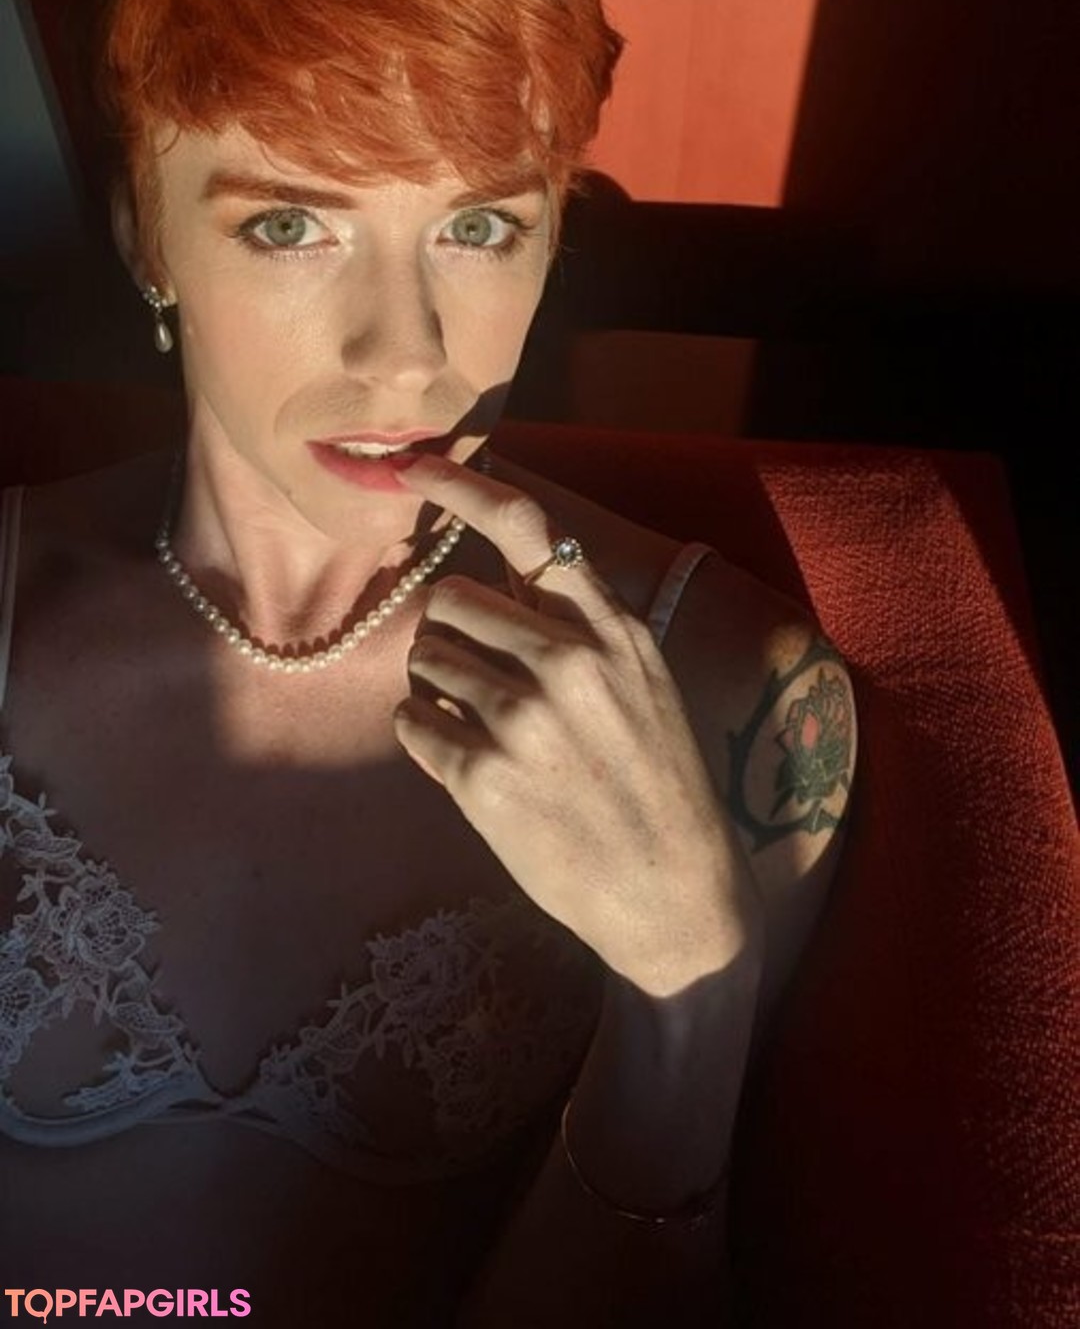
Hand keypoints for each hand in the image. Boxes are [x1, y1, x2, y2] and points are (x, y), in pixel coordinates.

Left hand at [391, 454, 762, 995]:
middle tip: (481, 678)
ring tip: (485, 730)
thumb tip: (486, 584)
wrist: (677, 896)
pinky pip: (411, 724)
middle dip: (451, 633)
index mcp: (613, 631)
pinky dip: (426, 738)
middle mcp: (569, 662)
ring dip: (437, 688)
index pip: (530, 527)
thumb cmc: (655, 785)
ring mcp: (523, 719)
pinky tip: (471, 766)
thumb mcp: (643, 684)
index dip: (462, 484)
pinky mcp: (483, 778)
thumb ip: (579, 629)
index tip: (412, 466)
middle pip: (450, 598)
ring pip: (424, 659)